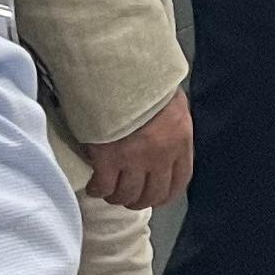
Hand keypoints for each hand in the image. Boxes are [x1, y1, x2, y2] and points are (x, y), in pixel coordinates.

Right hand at [79, 89, 193, 213]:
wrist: (123, 73)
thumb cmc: (148, 82)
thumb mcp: (172, 104)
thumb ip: (171, 128)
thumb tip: (165, 142)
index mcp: (180, 142)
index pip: (179, 181)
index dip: (166, 195)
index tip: (156, 198)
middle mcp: (160, 156)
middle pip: (152, 194)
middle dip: (140, 201)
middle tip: (128, 197)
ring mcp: (134, 160)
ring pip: (126, 195)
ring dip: (117, 197)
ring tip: (110, 191)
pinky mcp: (108, 159)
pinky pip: (103, 187)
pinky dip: (98, 190)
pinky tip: (94, 185)